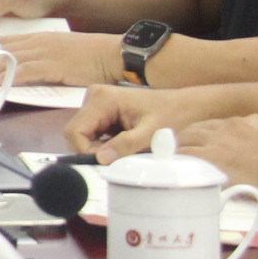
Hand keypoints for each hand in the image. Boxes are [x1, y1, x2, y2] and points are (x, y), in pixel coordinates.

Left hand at [0, 30, 121, 87]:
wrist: (114, 54)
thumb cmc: (92, 55)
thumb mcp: (61, 49)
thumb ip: (42, 55)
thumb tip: (25, 66)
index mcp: (40, 37)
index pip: (6, 40)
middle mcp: (39, 42)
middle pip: (3, 48)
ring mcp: (46, 53)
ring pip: (11, 59)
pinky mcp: (55, 66)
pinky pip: (28, 70)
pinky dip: (11, 76)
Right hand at [67, 83, 222, 159]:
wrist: (181, 104)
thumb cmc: (169, 115)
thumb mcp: (149, 133)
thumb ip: (125, 145)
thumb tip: (100, 159)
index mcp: (101, 99)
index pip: (75, 130)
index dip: (85, 150)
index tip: (105, 161)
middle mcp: (93, 96)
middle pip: (76, 132)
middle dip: (91, 149)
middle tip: (116, 157)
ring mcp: (95, 102)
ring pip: (83, 134)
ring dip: (98, 147)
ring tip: (123, 149)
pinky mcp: (100, 109)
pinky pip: (92, 131)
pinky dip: (103, 142)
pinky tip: (121, 142)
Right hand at [175, 114, 257, 196]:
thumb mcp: (233, 187)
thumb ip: (210, 177)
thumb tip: (196, 176)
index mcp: (212, 154)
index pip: (182, 151)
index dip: (172, 156)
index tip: (167, 160)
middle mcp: (219, 134)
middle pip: (189, 133)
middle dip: (180, 141)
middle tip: (176, 147)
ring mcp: (236, 123)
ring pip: (208, 124)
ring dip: (198, 131)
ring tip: (195, 137)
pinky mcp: (252, 119)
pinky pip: (230, 121)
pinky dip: (223, 128)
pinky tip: (227, 135)